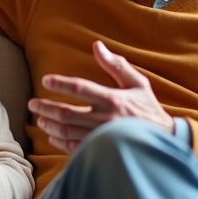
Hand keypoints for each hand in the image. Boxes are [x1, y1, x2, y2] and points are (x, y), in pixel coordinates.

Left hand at [28, 41, 173, 152]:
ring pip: (67, 131)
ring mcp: (101, 138)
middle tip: (32, 103)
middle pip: (67, 113)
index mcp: (112, 99)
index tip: (46, 80)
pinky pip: (74, 148)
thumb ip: (116, 65)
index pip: (80, 88)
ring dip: (50, 125)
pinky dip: (60, 142)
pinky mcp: (101, 152)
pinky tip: (52, 137)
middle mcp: (105, 119)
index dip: (60, 83)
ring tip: (40, 119)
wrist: (165, 141)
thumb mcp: (137, 83)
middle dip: (46, 107)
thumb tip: (97, 45)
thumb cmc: (149, 109)